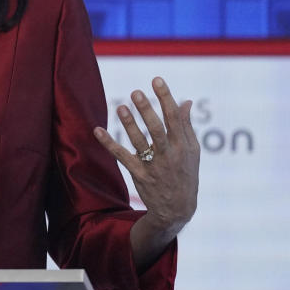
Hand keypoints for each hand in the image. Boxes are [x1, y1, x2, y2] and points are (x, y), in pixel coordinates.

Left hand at [94, 77, 199, 234]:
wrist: (176, 209)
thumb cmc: (185, 174)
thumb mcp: (192, 151)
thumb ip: (186, 126)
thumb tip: (186, 101)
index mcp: (183, 146)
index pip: (174, 118)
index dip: (166, 98)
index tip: (156, 80)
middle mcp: (168, 155)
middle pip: (157, 130)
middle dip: (147, 111)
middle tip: (136, 92)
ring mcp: (153, 166)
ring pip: (139, 142)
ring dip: (129, 125)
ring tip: (121, 107)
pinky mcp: (138, 174)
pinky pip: (122, 157)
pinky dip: (109, 144)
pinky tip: (97, 131)